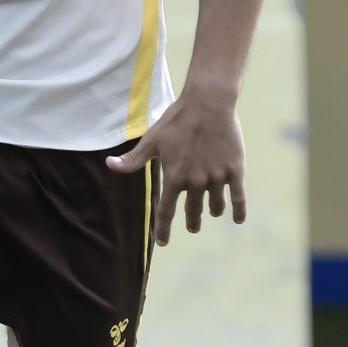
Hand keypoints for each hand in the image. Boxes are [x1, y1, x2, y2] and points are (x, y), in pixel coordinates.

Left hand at [106, 87, 244, 243]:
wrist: (208, 103)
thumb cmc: (177, 120)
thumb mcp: (152, 140)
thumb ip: (133, 159)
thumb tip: (109, 165)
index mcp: (174, 177)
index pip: (166, 212)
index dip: (163, 230)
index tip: (162, 243)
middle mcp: (195, 182)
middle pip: (193, 212)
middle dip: (192, 222)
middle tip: (192, 227)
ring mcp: (216, 178)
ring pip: (215, 206)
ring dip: (212, 211)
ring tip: (212, 211)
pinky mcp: (235, 171)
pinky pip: (238, 198)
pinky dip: (238, 211)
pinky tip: (237, 220)